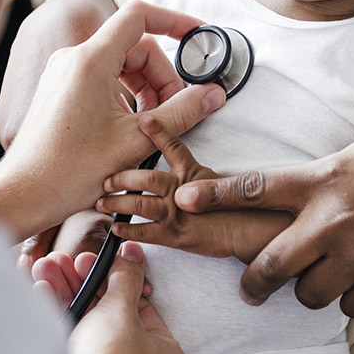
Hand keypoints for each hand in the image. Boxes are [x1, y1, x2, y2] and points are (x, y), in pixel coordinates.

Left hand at [0, 0, 227, 241]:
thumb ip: (181, 113)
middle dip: (163, 76)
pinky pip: (105, 77)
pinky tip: (132, 127)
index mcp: (91, 61)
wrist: (22, 194)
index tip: (198, 34)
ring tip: (156, 123)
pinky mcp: (62, 88)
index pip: (140, 16)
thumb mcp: (137, 142)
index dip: (174, 20)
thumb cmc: (69, 172)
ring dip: (147, 87)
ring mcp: (65, 72)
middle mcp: (74, 58)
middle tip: (177, 110)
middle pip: (136, 46)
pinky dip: (127, 94)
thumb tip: (214, 94)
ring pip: (122, 63)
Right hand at [36, 242, 186, 353]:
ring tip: (45, 268)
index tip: (98, 259)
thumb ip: (126, 280)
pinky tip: (41, 288)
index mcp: (161, 352)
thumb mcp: (122, 313)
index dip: (116, 277)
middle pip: (107, 308)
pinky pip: (67, 334)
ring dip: (63, 289)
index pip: (139, 304)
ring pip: (84, 319)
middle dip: (81, 280)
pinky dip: (54, 311)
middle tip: (64, 260)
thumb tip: (133, 253)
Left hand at [97, 115, 291, 262]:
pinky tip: (117, 230)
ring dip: (118, 203)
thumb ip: (196, 172)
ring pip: (139, 204)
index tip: (143, 118)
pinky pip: (144, 231)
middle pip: (145, 178)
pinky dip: (128, 231)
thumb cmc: (239, 208)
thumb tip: (180, 168)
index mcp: (192, 172)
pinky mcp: (174, 235)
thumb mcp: (217, 180)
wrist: (250, 232)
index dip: (157, 130)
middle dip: (122, 177)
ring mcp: (177, 212)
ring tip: (103, 202)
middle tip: (107, 178)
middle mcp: (182, 190)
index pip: (173, 145)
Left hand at [173, 133, 353, 317]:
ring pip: (310, 293)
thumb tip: (301, 197)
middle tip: (249, 287)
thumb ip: (324, 179)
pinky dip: (353, 296)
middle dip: (253, 281)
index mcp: (324, 180)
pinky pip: (351, 304)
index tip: (186, 200)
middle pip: (271, 263)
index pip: (255, 188)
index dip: (214, 196)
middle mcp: (333, 220)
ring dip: (311, 287)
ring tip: (326, 274)